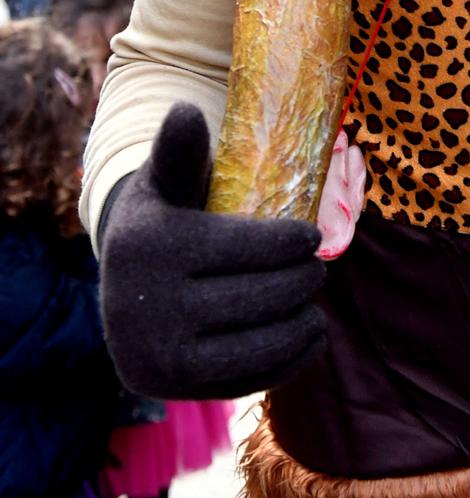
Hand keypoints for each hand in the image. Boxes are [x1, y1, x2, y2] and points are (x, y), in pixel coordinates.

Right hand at [99, 103, 325, 399]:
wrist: (122, 291)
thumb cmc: (161, 221)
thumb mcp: (165, 182)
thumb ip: (180, 150)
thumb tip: (185, 109)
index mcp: (152, 249)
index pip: (243, 248)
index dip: (289, 243)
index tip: (313, 236)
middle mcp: (149, 308)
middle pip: (256, 298)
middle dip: (300, 282)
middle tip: (319, 270)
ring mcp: (160, 357)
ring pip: (257, 345)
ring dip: (300, 325)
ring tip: (316, 307)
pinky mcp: (176, 389)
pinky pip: (247, 381)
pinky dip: (287, 363)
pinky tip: (308, 340)